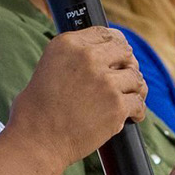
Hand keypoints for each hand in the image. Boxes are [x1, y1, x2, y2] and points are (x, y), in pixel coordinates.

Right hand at [6, 26, 145, 174]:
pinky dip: (137, 111)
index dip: (116, 45)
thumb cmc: (37, 110)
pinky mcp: (116, 106)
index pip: (105, 33)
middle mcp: (88, 58)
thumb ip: (75, 57)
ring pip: (135, 77)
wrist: (36, 141)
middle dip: (127, 64)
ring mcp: (105, 81)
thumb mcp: (49, 67)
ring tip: (130, 98)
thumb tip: (102, 55)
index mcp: (68, 44)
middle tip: (125, 79)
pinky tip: (133, 115)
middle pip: (125, 52)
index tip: (118, 56)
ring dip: (135, 88)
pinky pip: (139, 103)